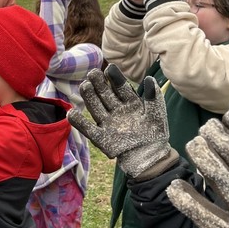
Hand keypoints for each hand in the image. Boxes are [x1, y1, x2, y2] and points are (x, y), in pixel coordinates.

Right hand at [68, 64, 174, 178]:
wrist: (150, 159)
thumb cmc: (155, 136)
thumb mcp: (157, 115)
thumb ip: (154, 98)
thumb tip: (150, 78)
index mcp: (130, 104)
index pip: (121, 88)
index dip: (115, 79)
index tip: (110, 68)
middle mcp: (117, 112)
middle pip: (105, 95)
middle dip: (99, 84)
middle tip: (93, 73)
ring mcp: (108, 124)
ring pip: (96, 107)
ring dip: (89, 97)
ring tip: (85, 86)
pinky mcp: (101, 138)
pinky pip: (88, 129)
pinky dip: (79, 123)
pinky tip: (71, 113)